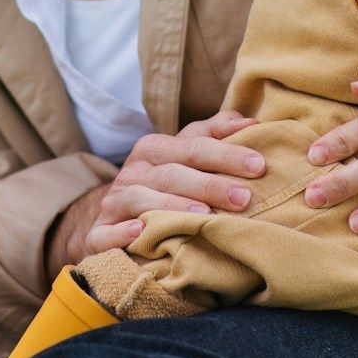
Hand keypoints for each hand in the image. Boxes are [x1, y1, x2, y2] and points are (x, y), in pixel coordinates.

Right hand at [60, 111, 265, 262]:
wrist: (115, 219)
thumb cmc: (164, 186)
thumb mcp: (185, 157)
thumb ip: (215, 136)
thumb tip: (251, 123)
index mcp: (155, 149)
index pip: (194, 147)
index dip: (226, 154)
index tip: (259, 165)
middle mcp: (133, 172)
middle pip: (171, 173)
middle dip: (209, 184)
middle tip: (243, 198)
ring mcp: (114, 202)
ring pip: (140, 199)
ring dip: (171, 205)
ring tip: (204, 216)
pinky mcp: (98, 234)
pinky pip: (105, 233)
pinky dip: (122, 232)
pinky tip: (141, 232)